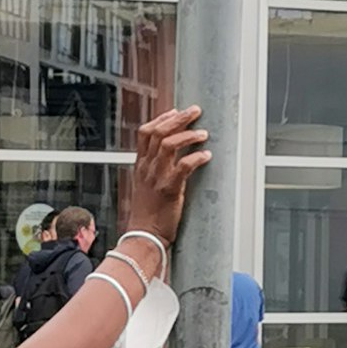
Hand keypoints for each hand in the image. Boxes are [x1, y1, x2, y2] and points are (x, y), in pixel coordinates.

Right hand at [122, 107, 212, 257]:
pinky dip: (196, 158)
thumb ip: (154, 170)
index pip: (145, 133)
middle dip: (179, 118)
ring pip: (169, 144)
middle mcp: (147, 168)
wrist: (143, 236)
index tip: (175, 111)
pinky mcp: (169, 189)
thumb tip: (170, 158)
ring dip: (189, 136)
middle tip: (195, 112)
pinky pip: (183, 166)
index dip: (161, 118)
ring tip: (204, 134)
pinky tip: (206, 156)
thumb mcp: (145, 187)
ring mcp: (157, 178)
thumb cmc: (147, 215)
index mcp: (141, 166)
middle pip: (159, 132)